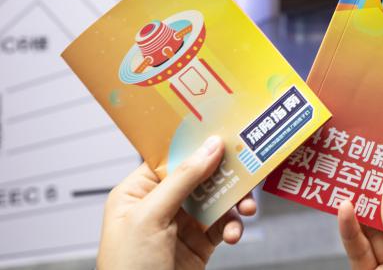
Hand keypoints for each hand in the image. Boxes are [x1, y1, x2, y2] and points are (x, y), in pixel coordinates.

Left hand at [97, 136, 256, 269]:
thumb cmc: (127, 269)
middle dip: (226, 176)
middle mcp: (160, 205)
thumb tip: (209, 146)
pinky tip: (235, 234)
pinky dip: (234, 226)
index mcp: (137, 192)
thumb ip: (182, 179)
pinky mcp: (199, 243)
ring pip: (217, 200)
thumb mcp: (150, 217)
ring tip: (247, 210)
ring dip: (235, 203)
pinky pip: (224, 225)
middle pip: (201, 176)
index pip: (171, 158)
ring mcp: (181, 224)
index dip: (197, 146)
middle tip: (247, 172)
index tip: (224, 135)